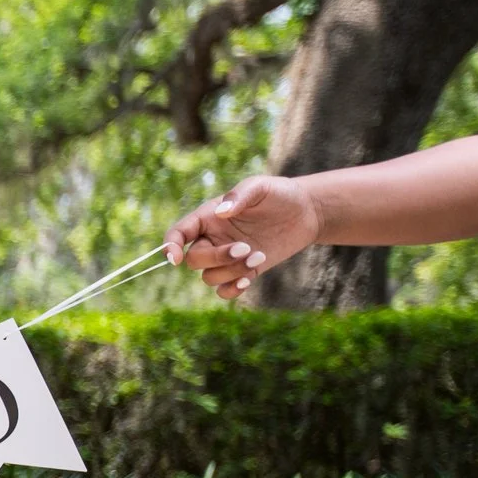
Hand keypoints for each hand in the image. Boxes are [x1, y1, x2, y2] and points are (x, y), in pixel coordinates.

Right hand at [163, 175, 321, 300]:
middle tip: (245, 248)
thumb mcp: (261, 186)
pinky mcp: (244, 271)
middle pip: (194, 260)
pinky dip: (231, 290)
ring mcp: (227, 257)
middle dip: (217, 258)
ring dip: (231, 272)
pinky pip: (224, 290)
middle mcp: (213, 239)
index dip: (171, 246)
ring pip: (209, 276)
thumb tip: (222, 211)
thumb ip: (240, 194)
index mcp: (208, 217)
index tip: (175, 258)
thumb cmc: (280, 194)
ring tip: (259, 256)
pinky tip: (247, 280)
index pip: (179, 233)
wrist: (306, 211)